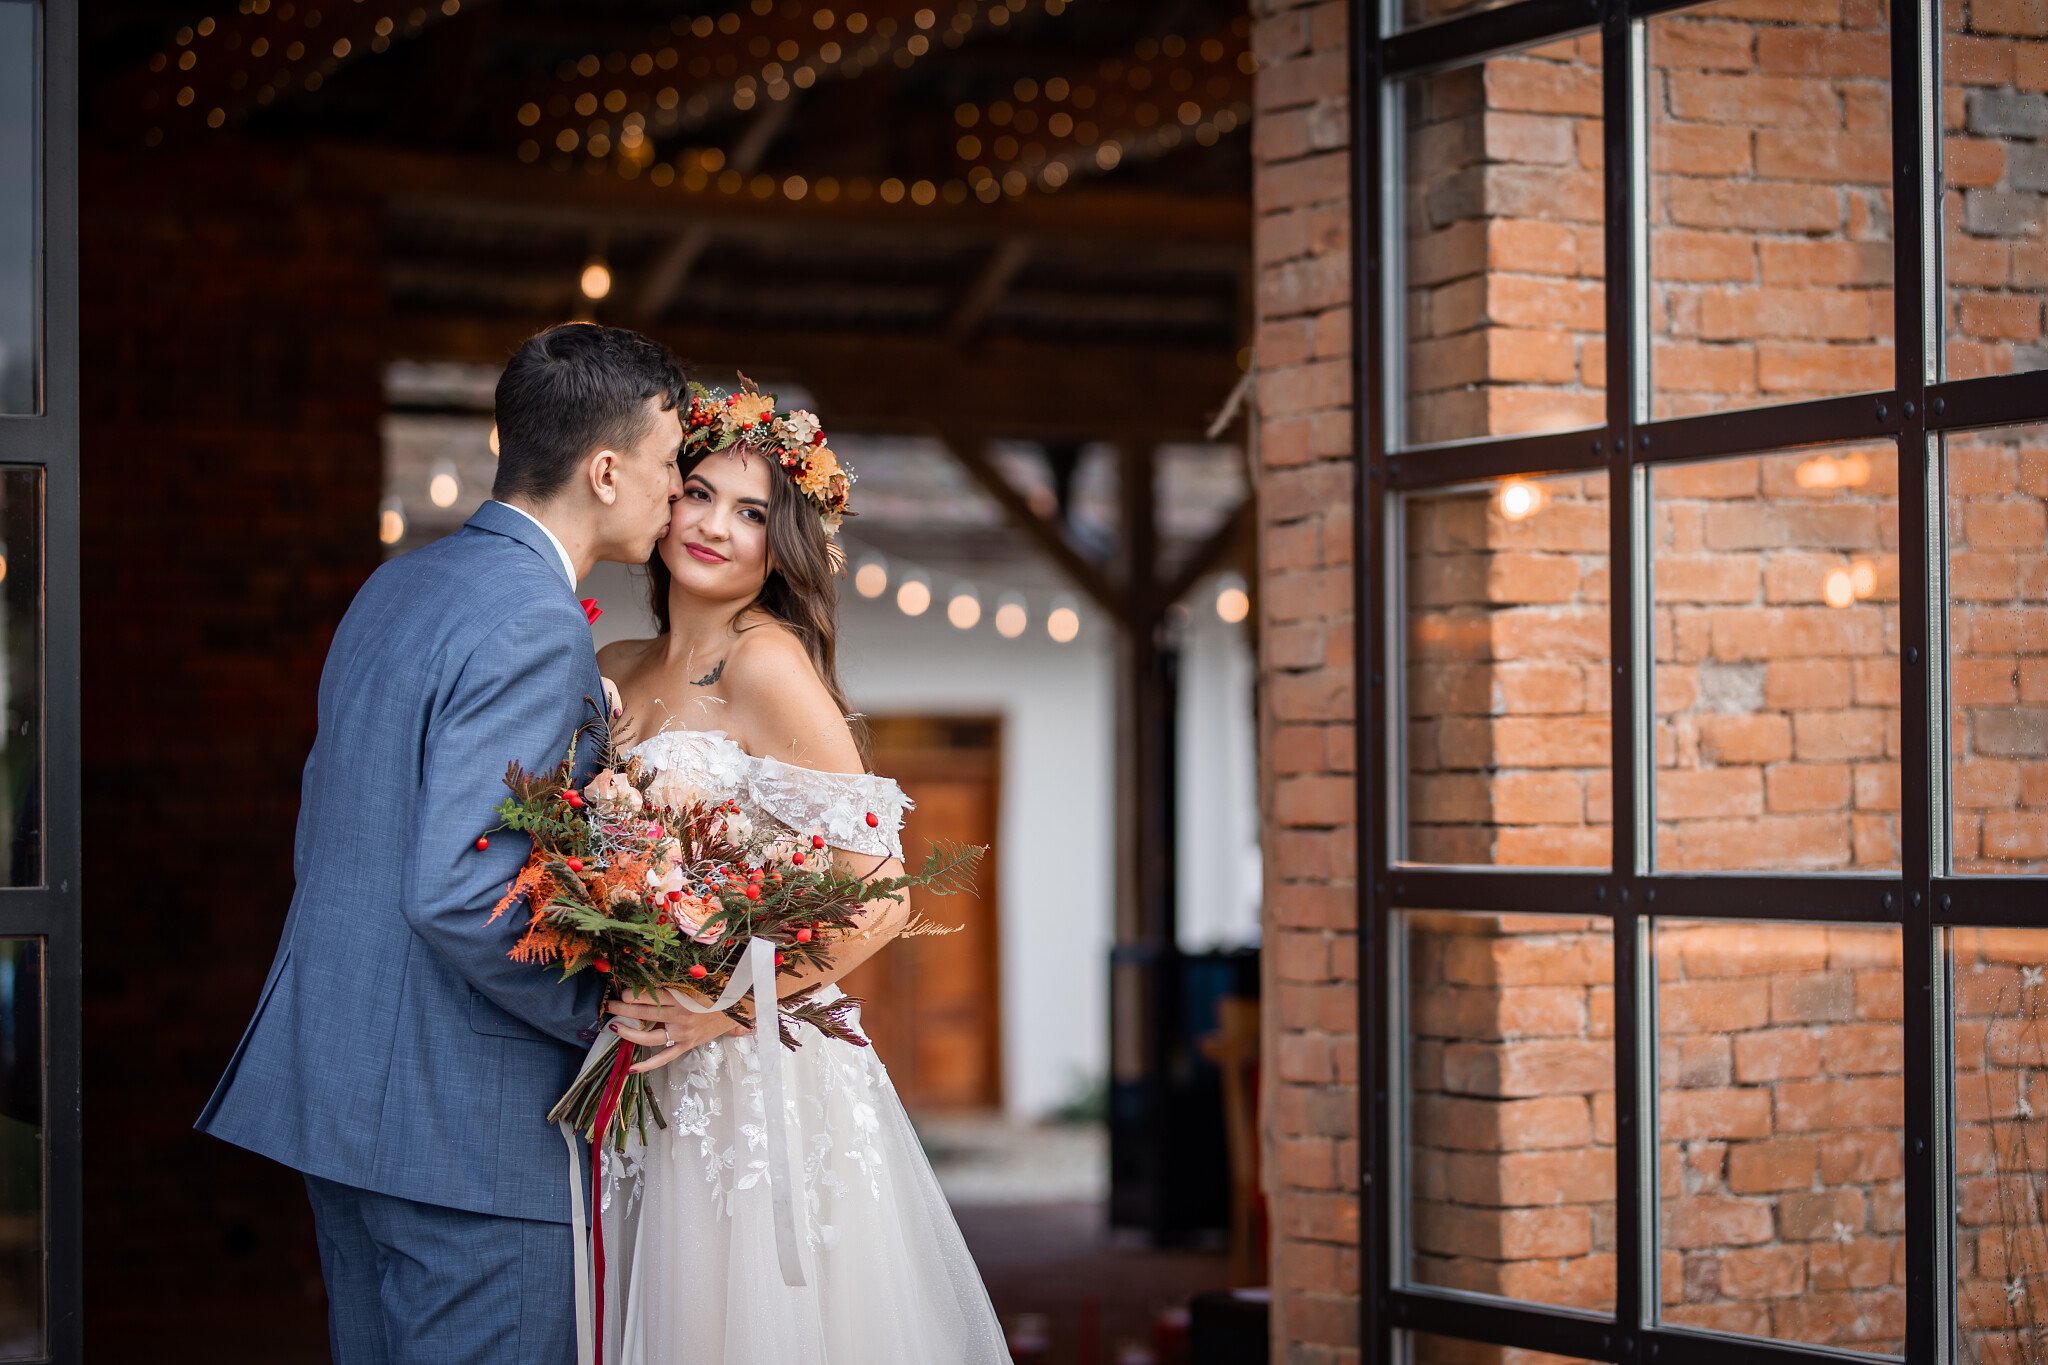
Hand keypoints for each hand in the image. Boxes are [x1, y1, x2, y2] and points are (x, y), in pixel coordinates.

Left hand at [607, 991, 742, 1071]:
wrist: (737, 1008)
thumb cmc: (716, 991)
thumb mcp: (696, 982)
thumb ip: (673, 983)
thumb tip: (648, 979)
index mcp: (682, 998)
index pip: (650, 996)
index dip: (632, 994)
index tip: (622, 991)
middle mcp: (680, 1017)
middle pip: (645, 1013)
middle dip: (623, 1008)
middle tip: (609, 1006)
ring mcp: (682, 1034)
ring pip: (649, 1037)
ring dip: (629, 1032)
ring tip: (615, 1026)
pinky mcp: (685, 1046)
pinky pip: (664, 1058)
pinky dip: (648, 1064)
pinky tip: (632, 1068)